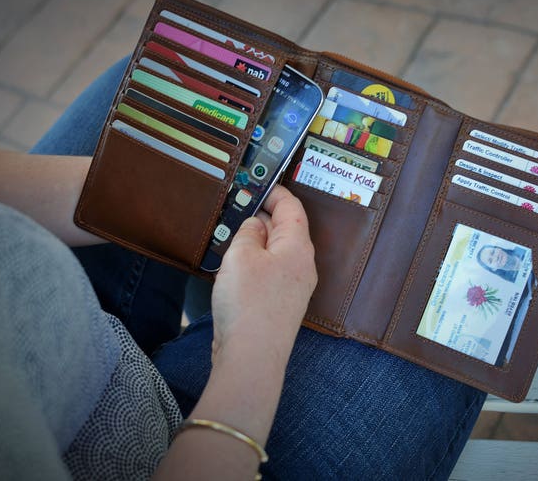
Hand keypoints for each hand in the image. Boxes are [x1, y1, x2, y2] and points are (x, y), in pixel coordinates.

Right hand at [210, 185, 316, 361]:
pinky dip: (256, 261)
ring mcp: (295, 286)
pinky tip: (237, 265)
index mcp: (298, 246)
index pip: (293, 207)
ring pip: (278, 251)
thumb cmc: (249, 305)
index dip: (276, 191)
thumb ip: (248, 233)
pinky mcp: (282, 304)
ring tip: (234, 232)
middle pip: (287, 228)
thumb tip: (255, 225)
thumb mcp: (241, 255)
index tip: (260, 181)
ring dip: (258, 239)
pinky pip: (272, 271)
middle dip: (265, 214)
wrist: (252, 356)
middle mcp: (303, 265)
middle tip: (241, 204)